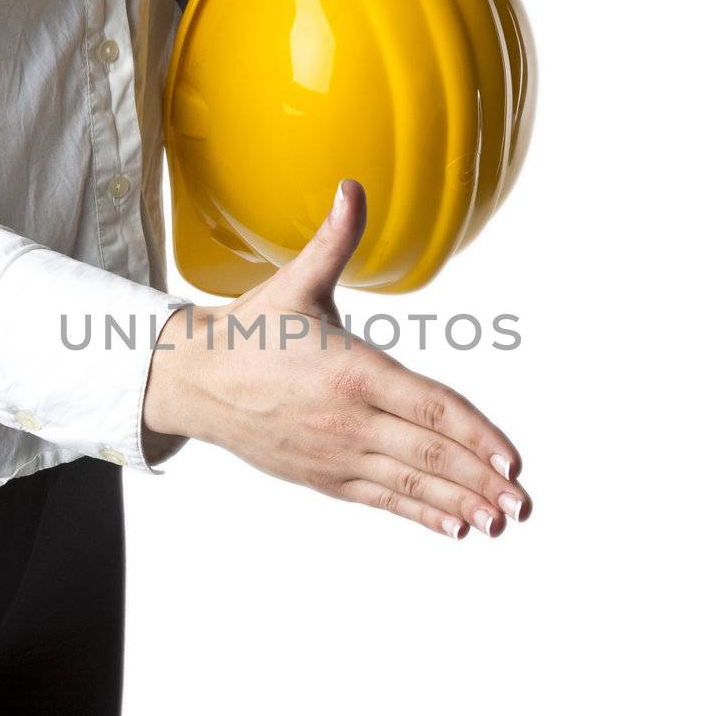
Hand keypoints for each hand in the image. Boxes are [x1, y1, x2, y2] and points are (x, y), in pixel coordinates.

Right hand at [144, 182, 531, 539]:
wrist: (194, 380)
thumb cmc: (252, 330)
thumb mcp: (296, 282)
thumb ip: (335, 240)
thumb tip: (353, 187)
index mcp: (353, 371)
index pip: (430, 405)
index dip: (475, 434)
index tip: (512, 459)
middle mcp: (349, 419)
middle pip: (428, 453)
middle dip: (480, 481)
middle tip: (521, 503)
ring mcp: (336, 453)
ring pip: (409, 484)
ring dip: (459, 505)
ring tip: (500, 523)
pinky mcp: (324, 477)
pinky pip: (382, 499)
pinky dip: (420, 514)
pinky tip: (456, 527)